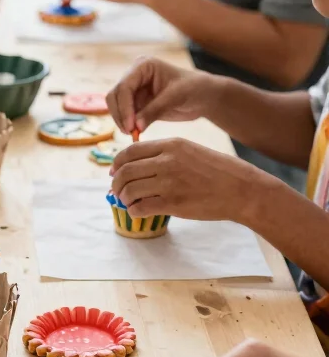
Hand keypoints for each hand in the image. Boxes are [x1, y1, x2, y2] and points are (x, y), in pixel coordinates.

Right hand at [106, 57, 215, 134]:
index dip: (124, 107)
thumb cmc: (194, 89)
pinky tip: (136, 133)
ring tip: (134, 134)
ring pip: (116, 107)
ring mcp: (135, 90)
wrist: (203, 97)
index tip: (130, 126)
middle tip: (130, 132)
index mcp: (143, 66)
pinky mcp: (137, 104)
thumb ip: (154, 110)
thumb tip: (135, 126)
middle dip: (120, 114)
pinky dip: (128, 125)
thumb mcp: (175, 97)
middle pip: (115, 96)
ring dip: (122, 121)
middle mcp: (135, 76)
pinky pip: (125, 115)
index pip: (124, 86)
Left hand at [109, 138, 259, 220]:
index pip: (130, 151)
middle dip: (116, 183)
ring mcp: (169, 182)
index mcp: (171, 145)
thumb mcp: (190, 151)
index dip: (117, 163)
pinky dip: (134, 211)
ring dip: (124, 198)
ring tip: (129, 202)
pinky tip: (139, 211)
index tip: (114, 172)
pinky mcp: (173, 203)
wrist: (242, 189)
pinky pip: (140, 208)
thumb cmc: (218, 171)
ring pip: (129, 190)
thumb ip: (165, 154)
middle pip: (125, 171)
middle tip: (118, 191)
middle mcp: (167, 161)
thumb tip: (137, 165)